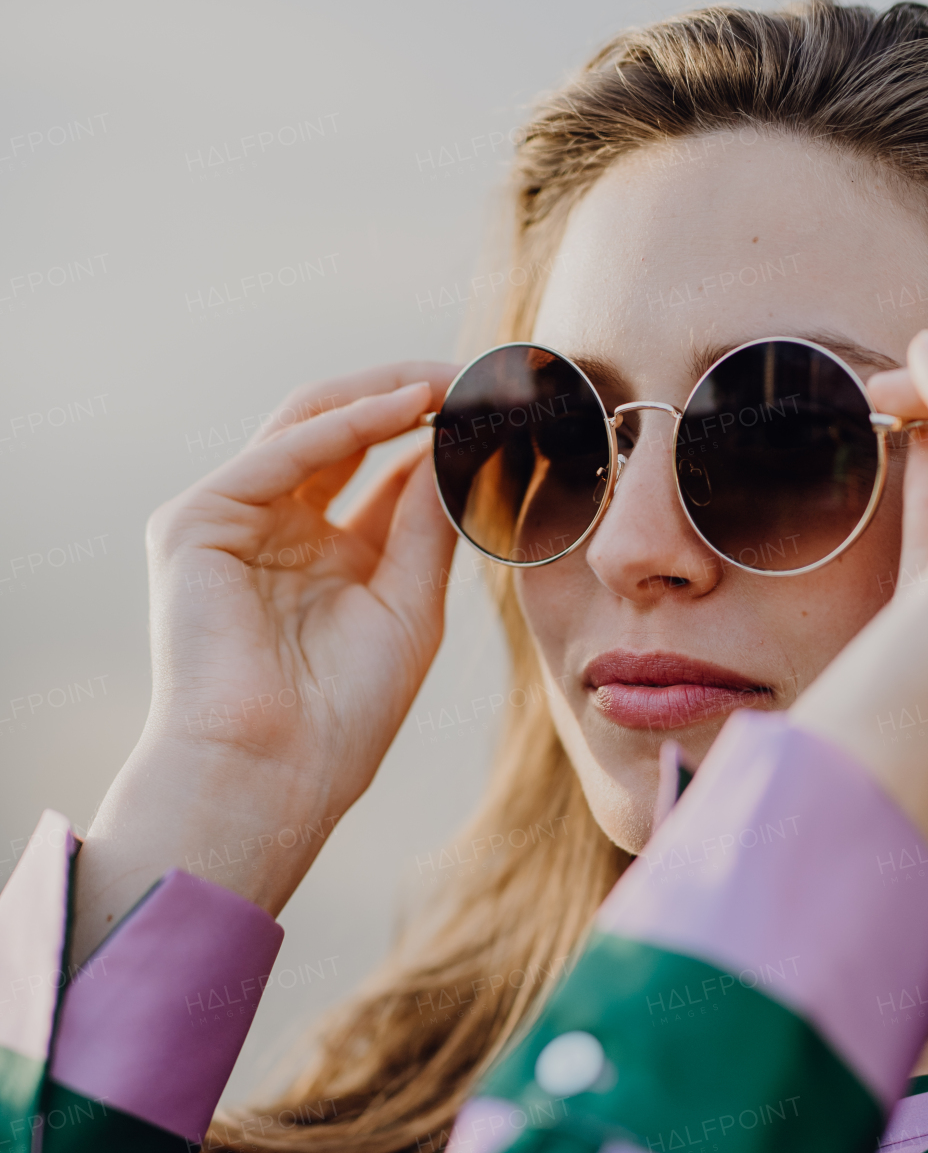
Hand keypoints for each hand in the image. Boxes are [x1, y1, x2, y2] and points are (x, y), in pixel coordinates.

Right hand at [71, 360, 459, 960]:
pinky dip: (346, 425)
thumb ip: (427, 525)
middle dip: (411, 397)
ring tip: (454, 379)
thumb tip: (463, 449)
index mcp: (323, 555)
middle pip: (343, 432)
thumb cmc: (342, 716)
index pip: (383, 470)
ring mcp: (230, 521)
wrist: (272, 775)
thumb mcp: (408, 605)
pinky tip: (406, 409)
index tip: (505, 410)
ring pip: (309, 424)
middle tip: (482, 377)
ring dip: (383, 394)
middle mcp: (274, 528)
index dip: (440, 436)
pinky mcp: (196, 523)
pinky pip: (280, 453)